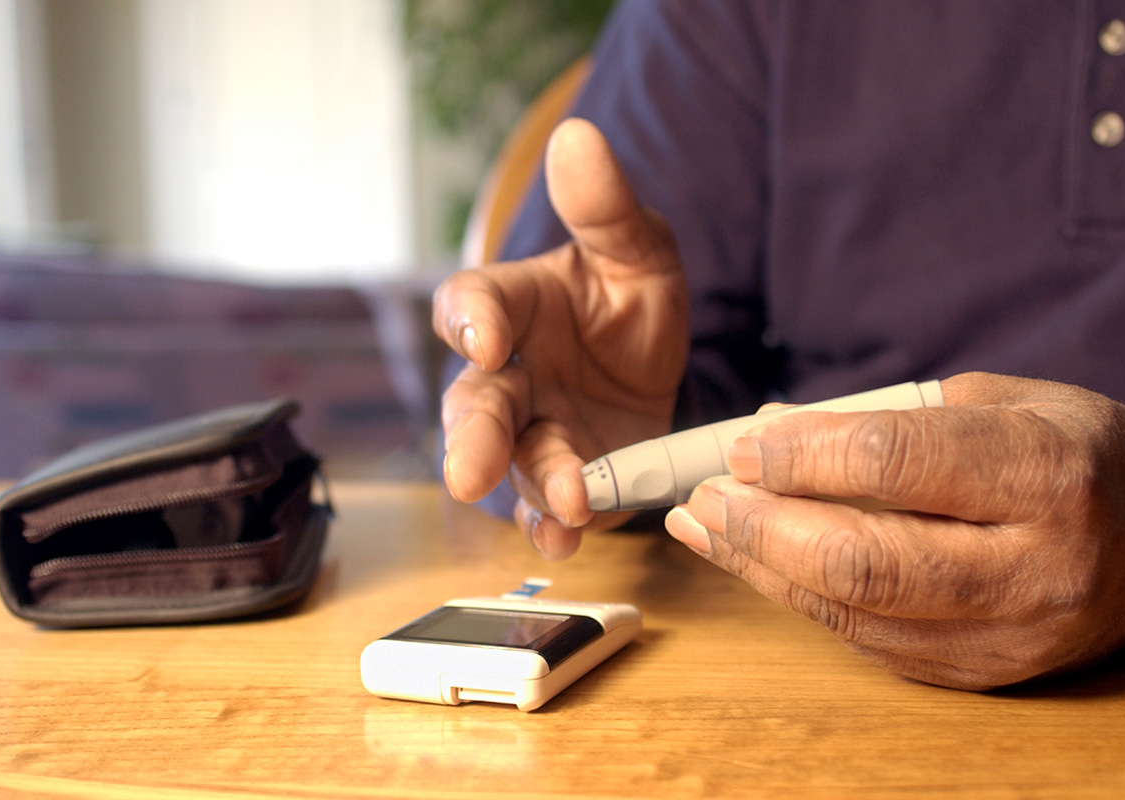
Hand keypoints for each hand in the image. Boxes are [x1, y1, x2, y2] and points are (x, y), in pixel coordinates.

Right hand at [434, 118, 688, 558]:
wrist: (655, 365)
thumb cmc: (628, 297)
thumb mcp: (637, 248)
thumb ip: (605, 207)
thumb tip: (577, 136)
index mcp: (513, 306)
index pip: (470, 304)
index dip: (470, 320)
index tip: (486, 336)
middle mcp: (509, 373)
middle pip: (475, 402)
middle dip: (474, 437)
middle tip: (468, 472)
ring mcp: (532, 431)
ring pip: (514, 462)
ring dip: (532, 485)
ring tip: (561, 506)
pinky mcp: (562, 478)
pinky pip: (547, 506)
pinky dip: (553, 525)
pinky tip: (566, 540)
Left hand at [665, 372, 1124, 689]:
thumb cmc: (1071, 450)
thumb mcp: (997, 400)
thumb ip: (885, 416)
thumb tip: (770, 431)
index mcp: (1046, 474)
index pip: (897, 463)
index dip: (803, 456)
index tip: (744, 446)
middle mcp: (1034, 568)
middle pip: (864, 560)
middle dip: (763, 529)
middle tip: (703, 497)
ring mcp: (1009, 636)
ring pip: (854, 611)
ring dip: (762, 568)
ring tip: (706, 528)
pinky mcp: (982, 674)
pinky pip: (866, 639)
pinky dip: (802, 597)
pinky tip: (761, 562)